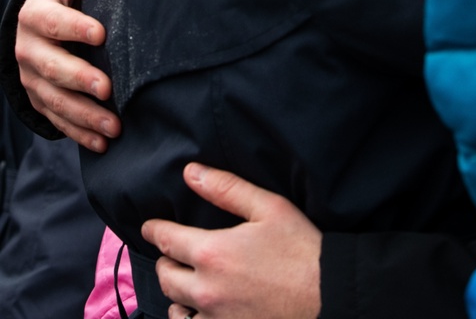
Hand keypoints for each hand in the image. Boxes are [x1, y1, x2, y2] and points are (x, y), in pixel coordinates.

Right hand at [15, 0, 118, 150]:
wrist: (41, 20)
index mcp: (35, 15)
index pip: (53, 22)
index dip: (75, 27)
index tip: (102, 33)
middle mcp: (28, 50)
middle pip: (51, 68)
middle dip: (80, 79)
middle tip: (108, 89)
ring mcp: (32, 79)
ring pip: (55, 101)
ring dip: (84, 116)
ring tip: (115, 127)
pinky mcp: (39, 99)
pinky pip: (57, 120)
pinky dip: (79, 133)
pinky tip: (102, 144)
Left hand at [143, 163, 321, 318]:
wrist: (326, 293)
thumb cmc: (300, 247)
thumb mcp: (269, 207)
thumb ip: (226, 189)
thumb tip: (191, 173)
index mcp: (213, 253)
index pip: (167, 239)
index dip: (155, 229)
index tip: (149, 226)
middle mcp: (205, 289)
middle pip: (166, 274)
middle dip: (165, 258)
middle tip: (170, 250)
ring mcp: (213, 318)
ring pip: (174, 306)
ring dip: (174, 291)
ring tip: (182, 281)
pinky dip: (186, 318)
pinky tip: (194, 310)